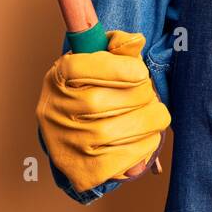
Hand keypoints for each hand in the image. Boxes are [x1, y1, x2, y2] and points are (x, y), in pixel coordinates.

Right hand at [36, 30, 170, 190]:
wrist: (70, 136)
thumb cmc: (89, 91)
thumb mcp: (96, 62)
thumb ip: (118, 48)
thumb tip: (136, 41)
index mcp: (60, 77)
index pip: (92, 66)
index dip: (126, 69)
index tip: (140, 73)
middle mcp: (58, 110)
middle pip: (111, 100)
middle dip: (143, 96)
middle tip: (149, 96)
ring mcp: (69, 142)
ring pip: (121, 130)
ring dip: (150, 122)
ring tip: (154, 116)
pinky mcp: (83, 169)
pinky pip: (125, 158)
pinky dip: (145, 147)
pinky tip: (145, 138)